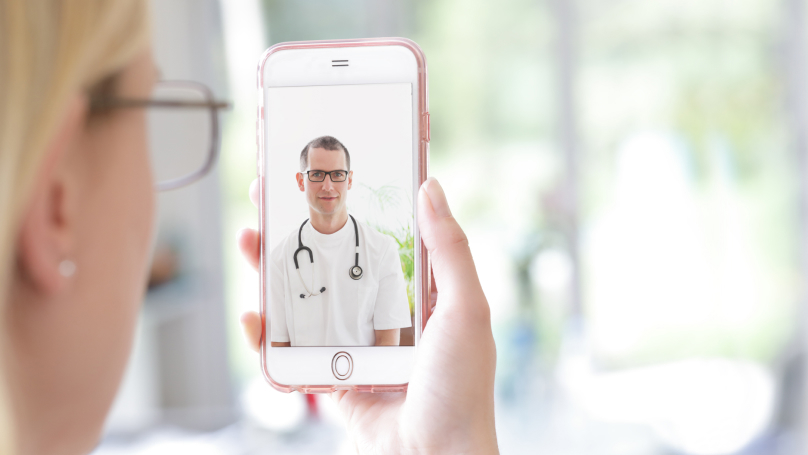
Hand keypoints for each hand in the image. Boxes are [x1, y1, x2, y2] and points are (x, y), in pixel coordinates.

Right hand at [238, 178, 497, 453]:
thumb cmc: (460, 387)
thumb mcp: (464, 307)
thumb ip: (449, 249)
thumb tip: (432, 188)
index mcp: (414, 293)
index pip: (376, 237)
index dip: (348, 207)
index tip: (321, 179)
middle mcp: (380, 313)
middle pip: (329, 264)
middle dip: (297, 232)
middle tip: (269, 199)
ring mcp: (353, 344)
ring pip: (304, 301)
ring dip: (272, 272)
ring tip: (251, 241)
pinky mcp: (332, 377)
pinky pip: (292, 352)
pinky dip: (266, 336)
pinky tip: (253, 318)